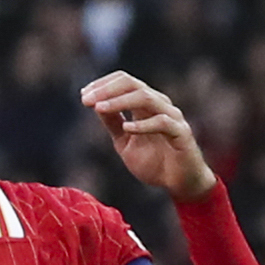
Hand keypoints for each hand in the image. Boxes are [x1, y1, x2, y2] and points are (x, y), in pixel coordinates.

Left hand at [81, 72, 216, 201]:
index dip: (103, 84)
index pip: (125, 82)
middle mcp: (159, 104)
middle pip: (133, 84)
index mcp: (146, 104)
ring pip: (146, 98)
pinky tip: (126, 128)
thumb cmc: (154, 162)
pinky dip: (143, 124)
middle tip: (86, 99)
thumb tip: (95, 105)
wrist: (180, 183)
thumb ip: (113, 124)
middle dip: (106, 90)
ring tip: (99, 108)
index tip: (83, 95)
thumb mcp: (124, 142)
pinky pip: (162, 122)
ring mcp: (172, 117)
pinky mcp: (181, 133)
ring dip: (120, 101)